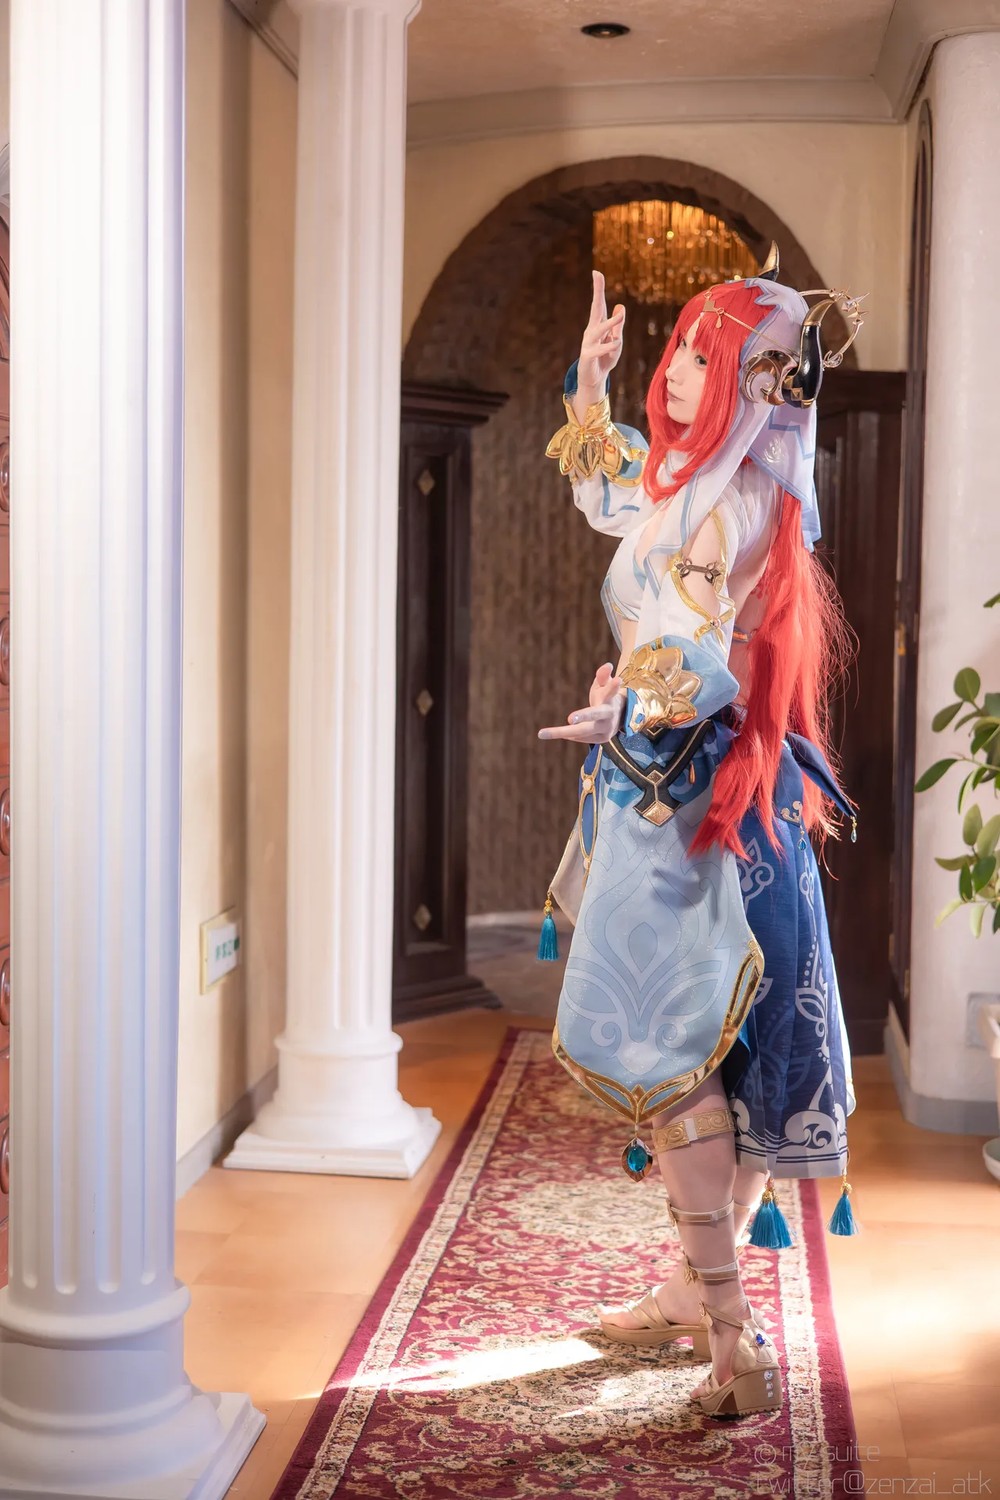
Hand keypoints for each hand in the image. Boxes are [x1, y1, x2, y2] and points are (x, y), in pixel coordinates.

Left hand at [538, 662, 624, 743]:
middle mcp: (610, 715)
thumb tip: (607, 665)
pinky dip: (570, 735)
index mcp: (610, 699)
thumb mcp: (604, 685)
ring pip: (583, 732)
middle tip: (570, 719)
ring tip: (542, 734)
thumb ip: (603, 675)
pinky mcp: (602, 739)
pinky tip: (557, 734)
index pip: (611, 691)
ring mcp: (606, 729)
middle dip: (583, 716)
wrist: (620, 718)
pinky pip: (581, 738)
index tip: (618, 680)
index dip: (613, 686)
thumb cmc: (606, 697)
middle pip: (595, 715)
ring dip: (562, 732)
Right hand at [574, 271, 625, 415]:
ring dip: (610, 323)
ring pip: (599, 330)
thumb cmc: (605, 358)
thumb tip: (620, 306)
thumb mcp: (616, 341)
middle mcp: (592, 331)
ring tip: (620, 316)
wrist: (594, 379)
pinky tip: (615, 343)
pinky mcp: (588, 356)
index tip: (596, 272)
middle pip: (595, 309)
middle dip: (597, 292)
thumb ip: (618, 326)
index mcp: (598, 325)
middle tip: (597, 276)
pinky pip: (599, 349)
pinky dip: (608, 346)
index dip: (598, 289)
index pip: (599, 304)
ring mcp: (588, 343)